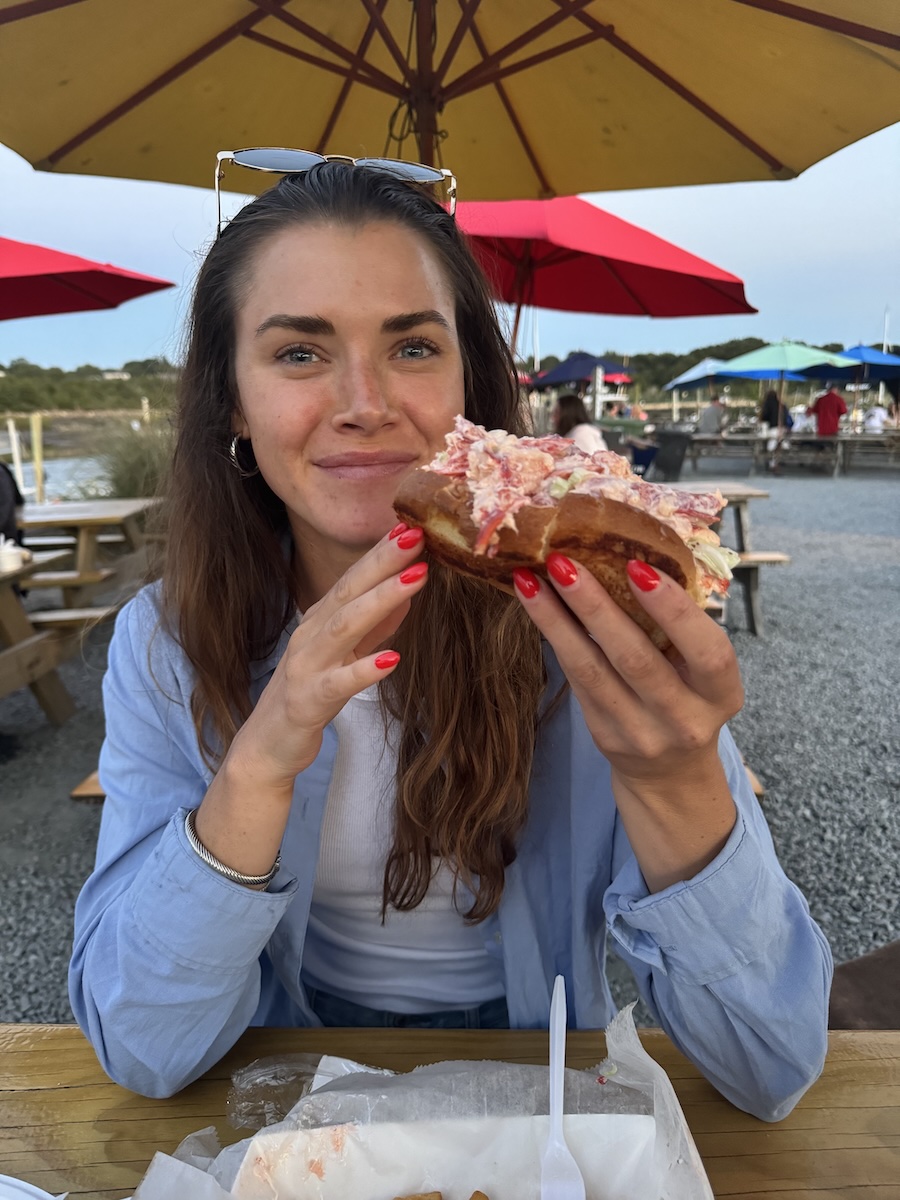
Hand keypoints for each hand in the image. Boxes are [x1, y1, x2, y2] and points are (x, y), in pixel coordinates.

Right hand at [228, 523, 428, 790]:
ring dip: (381, 600)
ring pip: (345, 627)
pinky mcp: (308, 701)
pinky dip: (365, 670)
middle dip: (383, 561)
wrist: (266, 745)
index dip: (382, 552)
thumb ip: (375, 625)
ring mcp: (306, 667)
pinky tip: (392, 661)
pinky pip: (339, 684)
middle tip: (416, 534)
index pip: (354, 578)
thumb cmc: (308, 693)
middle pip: (349, 591)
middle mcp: (311, 635)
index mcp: (320, 621)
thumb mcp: (345, 653)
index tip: (412, 524)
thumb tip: (408, 590)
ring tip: (415, 579)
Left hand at [513, 556, 743, 888]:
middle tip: (562, 562)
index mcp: (721, 694)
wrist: (670, 773)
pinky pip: (576, 681)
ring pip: (592, 671)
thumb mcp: (703, 672)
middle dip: (595, 606)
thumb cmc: (688, 697)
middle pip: (635, 659)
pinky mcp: (604, 737)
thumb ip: (681, 629)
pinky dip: (554, 639)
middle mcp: (684, 719)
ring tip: (530, 579)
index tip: (637, 566)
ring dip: (556, 621)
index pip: (707, 651)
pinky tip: (536, 605)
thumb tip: (630, 554)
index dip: (674, 611)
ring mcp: (641, 733)